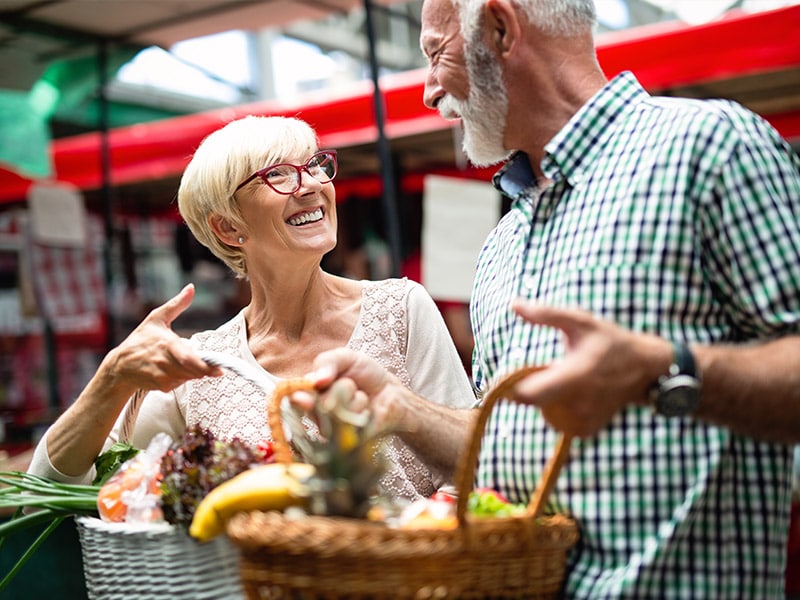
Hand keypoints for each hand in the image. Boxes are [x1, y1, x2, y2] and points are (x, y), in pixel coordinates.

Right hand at [101, 284, 221, 394]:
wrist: (120, 366)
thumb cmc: (140, 340)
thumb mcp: (157, 319)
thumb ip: (176, 304)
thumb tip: (191, 288)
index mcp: (166, 345)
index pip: (189, 360)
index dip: (205, 367)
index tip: (220, 370)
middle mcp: (164, 363)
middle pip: (193, 371)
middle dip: (204, 369)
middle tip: (212, 367)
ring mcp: (162, 377)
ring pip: (188, 378)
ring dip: (193, 372)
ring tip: (183, 362)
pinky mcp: (161, 387)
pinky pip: (180, 384)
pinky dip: (182, 378)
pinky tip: (175, 370)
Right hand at [303, 348, 407, 433]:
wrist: (390, 391)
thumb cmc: (364, 373)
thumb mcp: (346, 358)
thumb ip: (328, 362)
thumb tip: (315, 379)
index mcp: (310, 391)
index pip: (294, 398)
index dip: (298, 399)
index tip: (303, 398)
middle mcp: (316, 412)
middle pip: (318, 405)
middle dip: (341, 388)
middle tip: (352, 384)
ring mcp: (331, 428)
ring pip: (336, 415)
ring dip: (355, 399)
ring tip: (361, 397)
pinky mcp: (347, 441)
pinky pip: (350, 427)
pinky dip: (362, 412)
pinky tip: (366, 411)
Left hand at [509, 299, 670, 436]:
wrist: (644, 369)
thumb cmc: (609, 341)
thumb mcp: (580, 321)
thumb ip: (546, 314)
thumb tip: (514, 304)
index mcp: (573, 376)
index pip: (526, 395)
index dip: (512, 386)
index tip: (515, 372)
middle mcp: (578, 403)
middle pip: (531, 403)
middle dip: (531, 386)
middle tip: (550, 369)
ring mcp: (583, 420)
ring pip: (543, 412)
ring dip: (546, 397)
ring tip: (566, 379)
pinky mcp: (585, 430)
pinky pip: (558, 422)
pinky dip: (559, 408)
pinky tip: (576, 393)